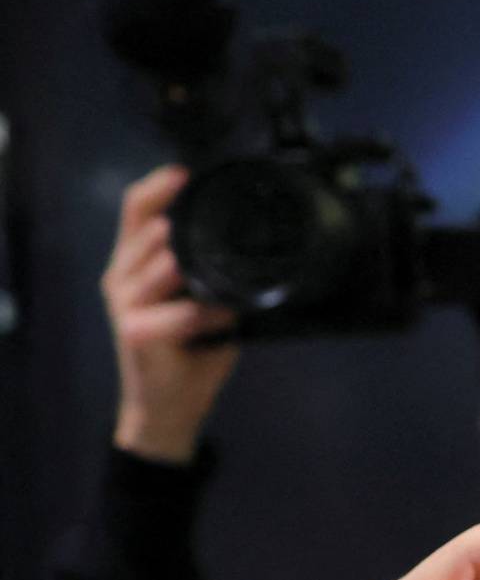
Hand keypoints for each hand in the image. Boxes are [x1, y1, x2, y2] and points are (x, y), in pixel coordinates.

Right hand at [101, 166, 239, 463]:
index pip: (137, 209)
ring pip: (160, 264)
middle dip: (182, 221)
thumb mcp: (204, 300)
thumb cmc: (191, 350)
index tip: (191, 173)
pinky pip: (177, 313)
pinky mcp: (135, 332)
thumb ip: (213, 271)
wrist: (170, 405)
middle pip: (146, 228)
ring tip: (223, 269)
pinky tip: (224, 317)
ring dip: (195, 263)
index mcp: (136, 262)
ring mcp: (125, 303)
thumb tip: (257, 245)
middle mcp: (122, 276)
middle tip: (222, 218)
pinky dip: (205, 313)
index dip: (160, 186)